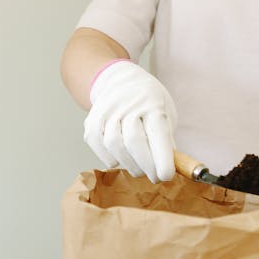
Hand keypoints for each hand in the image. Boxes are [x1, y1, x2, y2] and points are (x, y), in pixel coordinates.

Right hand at [83, 60, 176, 182]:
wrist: (120, 81)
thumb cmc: (149, 103)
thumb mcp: (165, 114)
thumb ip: (166, 140)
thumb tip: (167, 168)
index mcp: (152, 103)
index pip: (157, 132)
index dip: (162, 157)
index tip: (166, 176)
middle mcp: (128, 104)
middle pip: (134, 141)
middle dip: (146, 166)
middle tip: (154, 177)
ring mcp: (107, 110)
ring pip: (115, 145)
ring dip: (129, 164)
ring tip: (139, 169)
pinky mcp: (92, 120)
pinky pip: (98, 145)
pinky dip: (109, 158)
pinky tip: (120, 159)